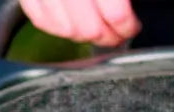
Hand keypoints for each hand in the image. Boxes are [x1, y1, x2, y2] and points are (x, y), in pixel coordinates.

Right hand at [18, 0, 140, 46]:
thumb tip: (126, 16)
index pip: (116, 14)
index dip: (128, 26)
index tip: (132, 27)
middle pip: (90, 28)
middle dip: (107, 36)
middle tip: (116, 33)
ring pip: (66, 29)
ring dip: (83, 34)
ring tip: (94, 27)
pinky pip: (41, 21)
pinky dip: (57, 26)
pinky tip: (70, 23)